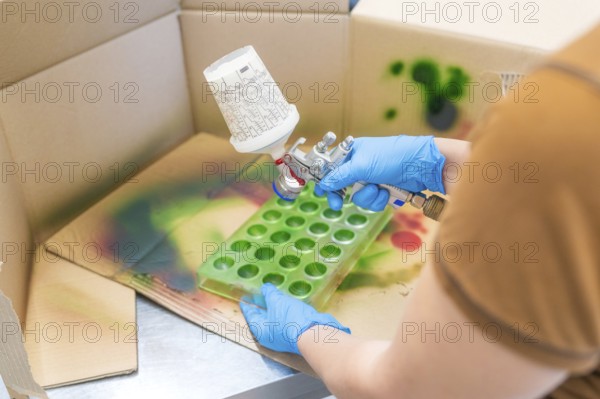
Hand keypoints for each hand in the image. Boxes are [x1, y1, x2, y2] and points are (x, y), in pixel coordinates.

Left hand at [240, 283, 350, 354]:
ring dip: (275, 308)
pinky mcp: (296, 333)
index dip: (247, 305)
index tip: (244, 299)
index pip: (250, 315)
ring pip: (276, 319)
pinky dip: (285, 311)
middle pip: (262, 318)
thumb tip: (265, 288)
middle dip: (261, 306)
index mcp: (261, 330)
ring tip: (274, 297)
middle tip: (258, 296)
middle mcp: (270, 336)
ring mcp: (284, 336)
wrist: (315, 334)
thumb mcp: (277, 302)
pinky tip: (288, 303)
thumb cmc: (290, 319)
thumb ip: (269, 294)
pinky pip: (286, 320)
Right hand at [315, 135, 445, 210]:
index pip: (332, 167)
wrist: (421, 166)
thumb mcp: (361, 165)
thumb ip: (340, 176)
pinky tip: (387, 192)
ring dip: (367, 197)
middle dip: (345, 194)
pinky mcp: (383, 189)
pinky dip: (379, 200)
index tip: (320, 192)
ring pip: (359, 197)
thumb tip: (324, 184)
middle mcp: (361, 166)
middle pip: (343, 186)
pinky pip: (373, 201)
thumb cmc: (392, 157)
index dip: (325, 180)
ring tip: (378, 189)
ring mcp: (372, 178)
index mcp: (352, 153)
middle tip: (337, 205)